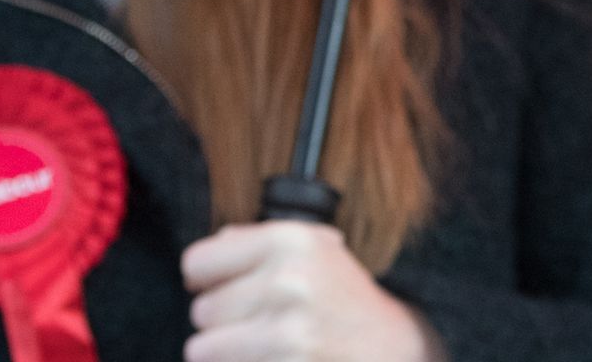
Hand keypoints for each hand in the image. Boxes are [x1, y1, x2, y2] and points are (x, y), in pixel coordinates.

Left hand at [181, 221, 446, 361]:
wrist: (394, 348)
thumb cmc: (346, 300)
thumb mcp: (315, 249)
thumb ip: (256, 242)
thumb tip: (207, 251)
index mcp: (290, 241)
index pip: (196, 262)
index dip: (206, 279)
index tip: (222, 288)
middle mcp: (287, 281)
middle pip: (201, 310)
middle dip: (222, 321)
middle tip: (259, 321)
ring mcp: (286, 332)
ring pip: (204, 348)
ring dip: (227, 352)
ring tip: (264, 345)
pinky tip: (273, 359)